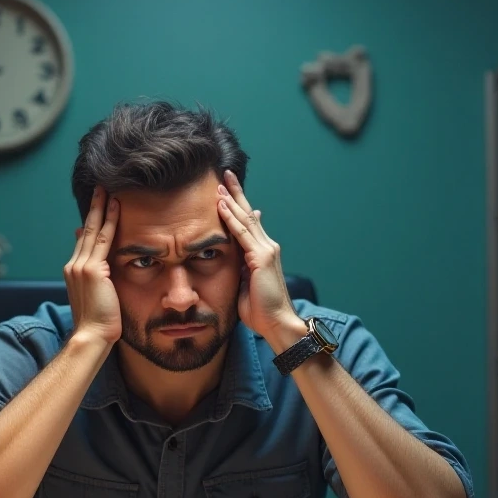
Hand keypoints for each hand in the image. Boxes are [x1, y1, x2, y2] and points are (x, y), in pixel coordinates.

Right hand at [63, 185, 121, 344]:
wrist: (92, 335)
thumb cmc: (98, 322)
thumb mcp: (95, 297)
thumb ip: (97, 278)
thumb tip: (102, 266)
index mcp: (74, 271)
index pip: (83, 240)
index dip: (90, 222)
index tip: (96, 207)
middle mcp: (74, 265)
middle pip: (85, 230)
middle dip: (93, 208)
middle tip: (100, 188)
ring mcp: (81, 266)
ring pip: (93, 230)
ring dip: (101, 208)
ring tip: (108, 190)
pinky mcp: (93, 270)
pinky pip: (104, 239)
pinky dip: (110, 221)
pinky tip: (117, 207)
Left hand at [216, 170, 302, 346]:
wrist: (277, 323)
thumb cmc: (261, 310)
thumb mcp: (247, 284)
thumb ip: (243, 268)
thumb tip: (238, 257)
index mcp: (262, 253)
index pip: (248, 223)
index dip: (237, 206)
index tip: (226, 191)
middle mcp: (266, 246)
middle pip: (248, 214)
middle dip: (236, 194)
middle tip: (225, 175)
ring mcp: (265, 250)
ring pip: (245, 219)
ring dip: (231, 200)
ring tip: (220, 183)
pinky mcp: (261, 258)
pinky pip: (242, 233)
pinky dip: (231, 218)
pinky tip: (222, 205)